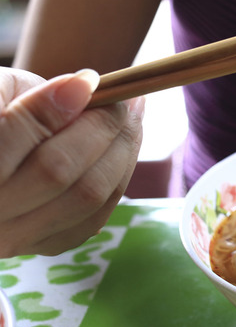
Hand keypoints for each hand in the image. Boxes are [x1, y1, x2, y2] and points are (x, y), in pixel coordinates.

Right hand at [0, 67, 143, 256]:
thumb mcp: (0, 93)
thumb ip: (33, 96)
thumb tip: (84, 87)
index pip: (15, 134)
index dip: (61, 104)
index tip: (90, 80)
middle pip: (60, 171)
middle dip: (103, 128)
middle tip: (124, 100)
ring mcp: (11, 238)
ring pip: (87, 198)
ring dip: (122, 151)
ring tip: (131, 118)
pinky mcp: (42, 246)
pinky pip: (96, 216)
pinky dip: (118, 178)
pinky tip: (122, 148)